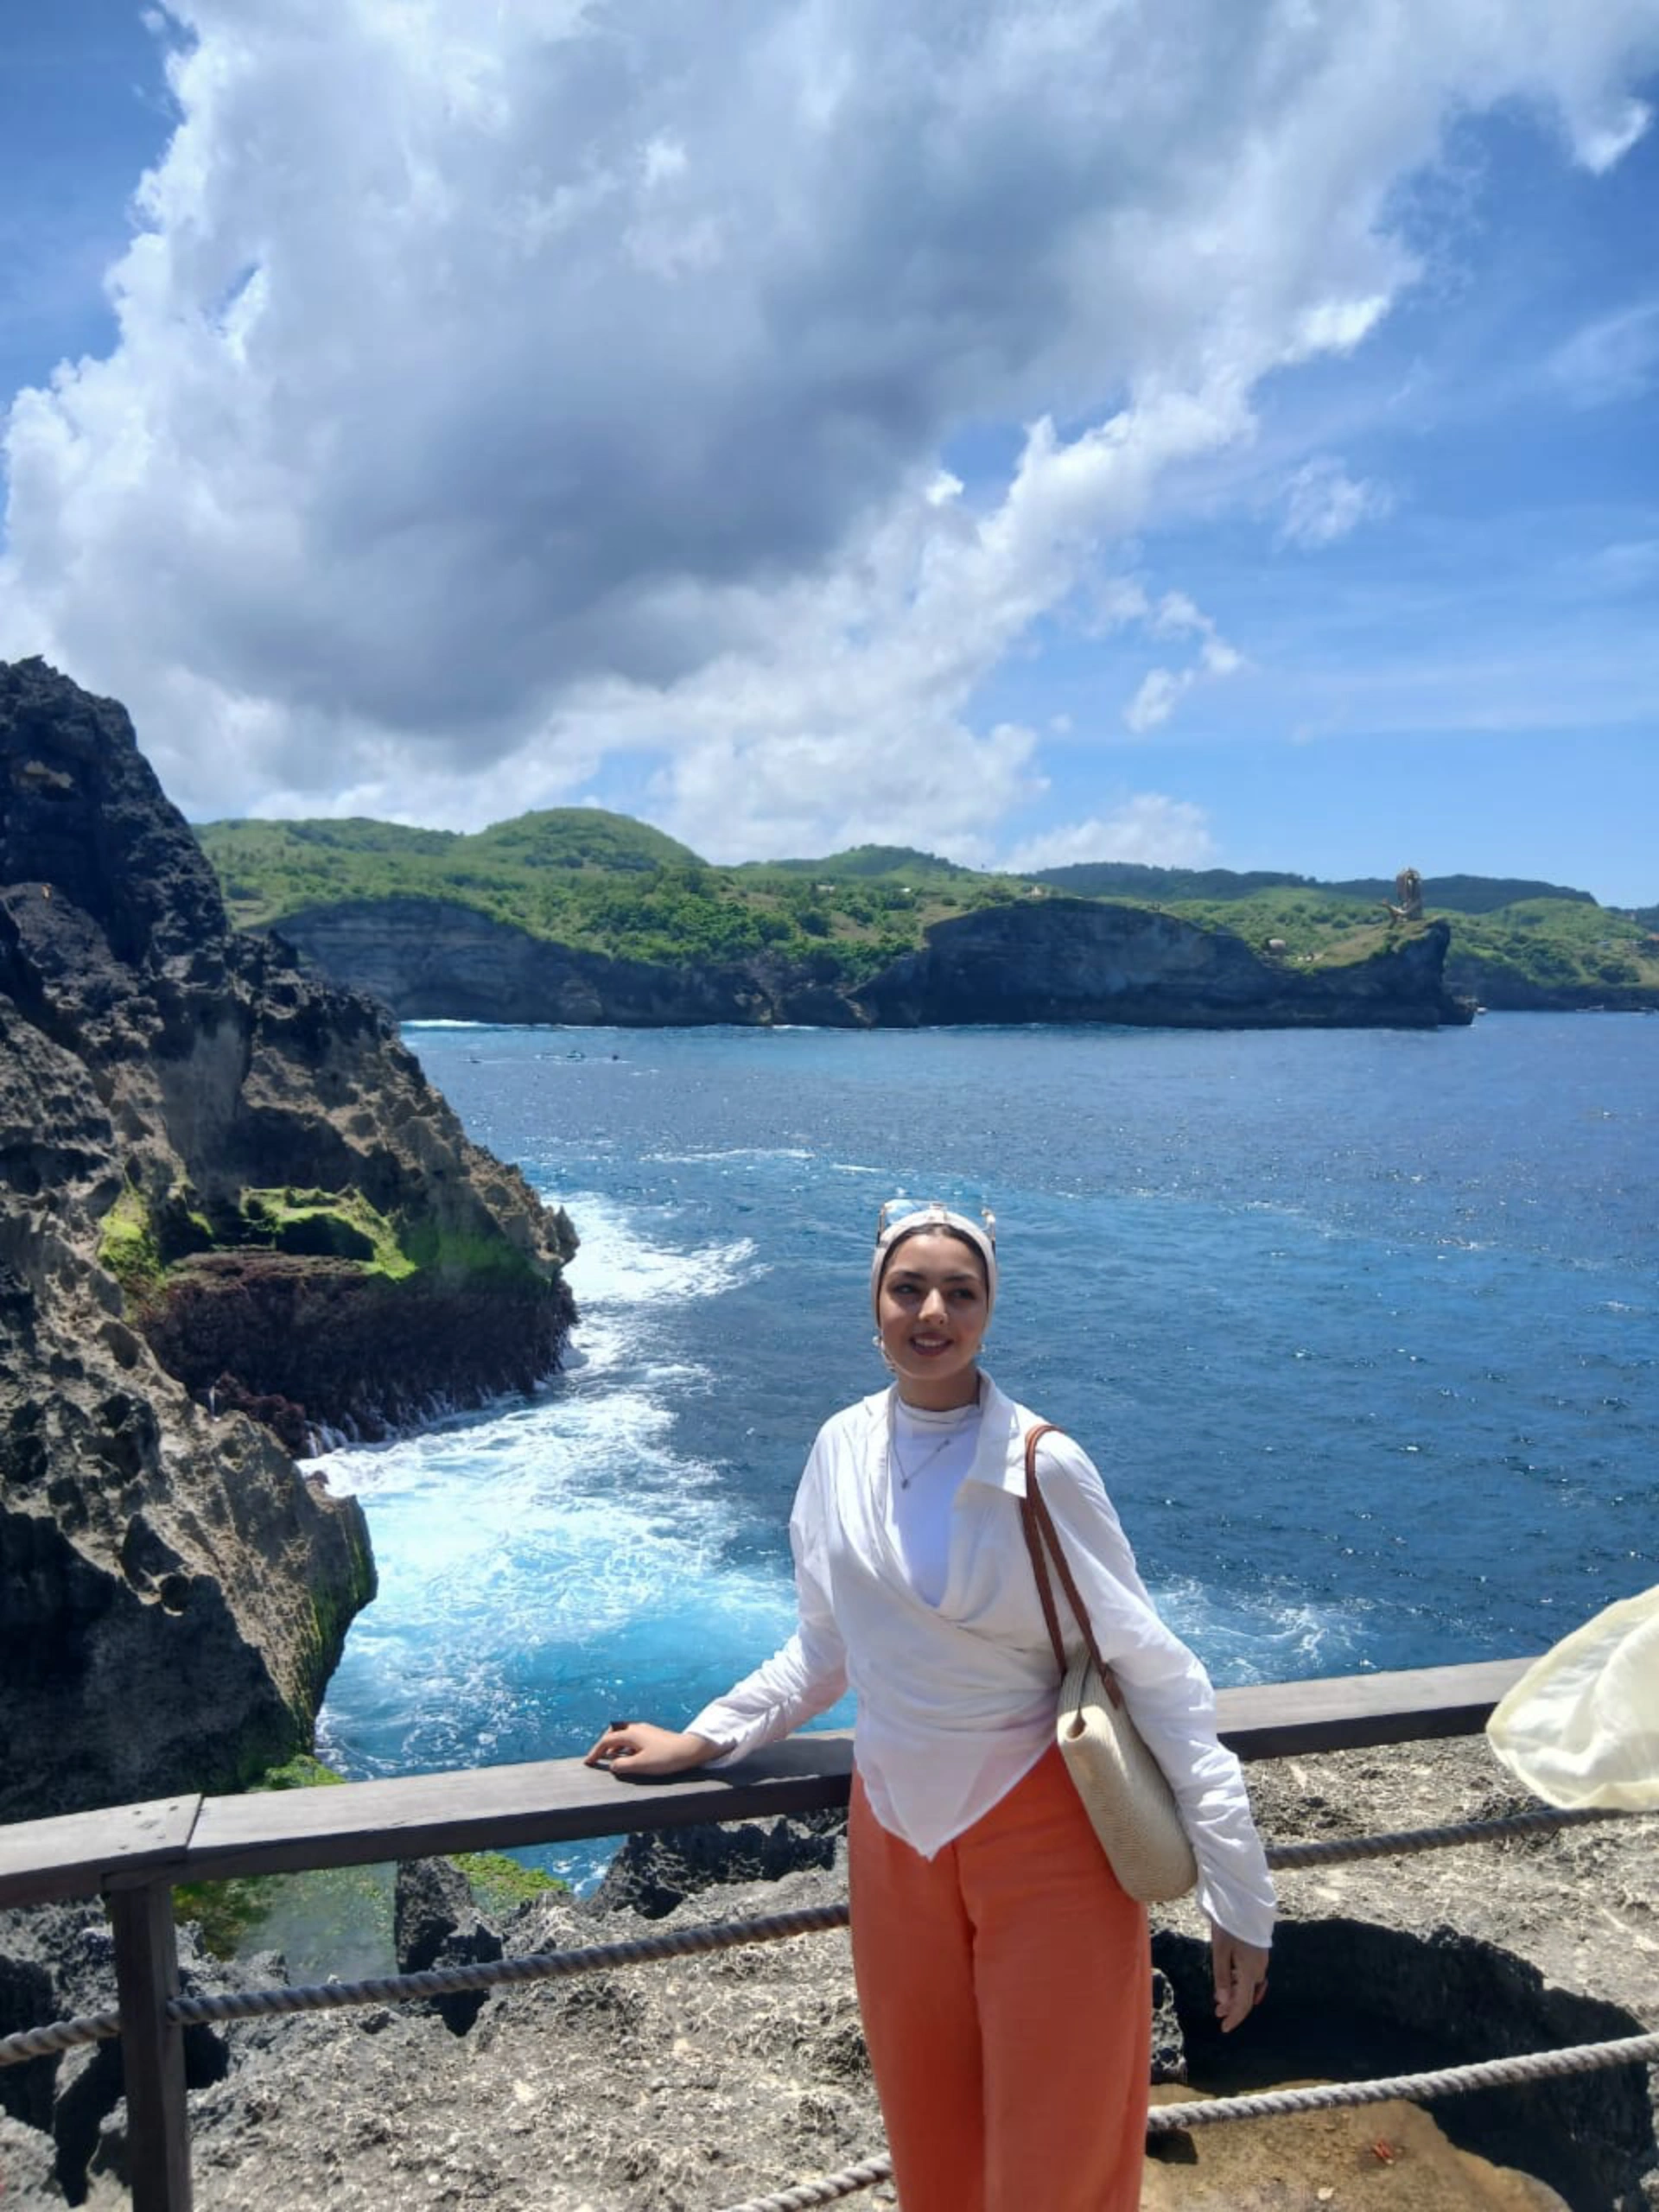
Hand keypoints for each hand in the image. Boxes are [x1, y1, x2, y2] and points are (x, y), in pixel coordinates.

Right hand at [583, 1721, 723, 1778]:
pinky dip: (625, 1746)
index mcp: (631, 1733)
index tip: (588, 1763)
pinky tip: (629, 1757)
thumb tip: (612, 1765)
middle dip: (604, 1744)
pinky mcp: (653, 1736)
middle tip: (598, 1757)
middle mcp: (637, 1728)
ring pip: (624, 1735)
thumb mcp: (640, 1765)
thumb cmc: (665, 1758)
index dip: (595, 1752)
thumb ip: (622, 1766)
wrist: (689, 1750)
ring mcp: (646, 1730)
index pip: (606, 1741)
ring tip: (612, 1759)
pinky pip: (633, 1738)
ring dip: (615, 1746)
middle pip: (614, 1733)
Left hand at [1210, 1926, 1269, 2033]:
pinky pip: (1252, 1976)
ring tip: (1220, 2001)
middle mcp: (1259, 1970)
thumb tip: (1222, 2002)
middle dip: (1232, 2007)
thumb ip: (1221, 1977)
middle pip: (1246, 1996)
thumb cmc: (1230, 1925)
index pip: (1243, 2004)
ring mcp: (1261, 1962)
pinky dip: (1241, 1984)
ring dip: (1235, 1995)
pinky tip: (1234, 1985)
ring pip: (1249, 1986)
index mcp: (1249, 1971)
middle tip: (1217, 2014)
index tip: (1224, 2028)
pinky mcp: (1259, 1955)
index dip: (1234, 2018)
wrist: (1245, 1903)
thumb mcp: (1220, 1950)